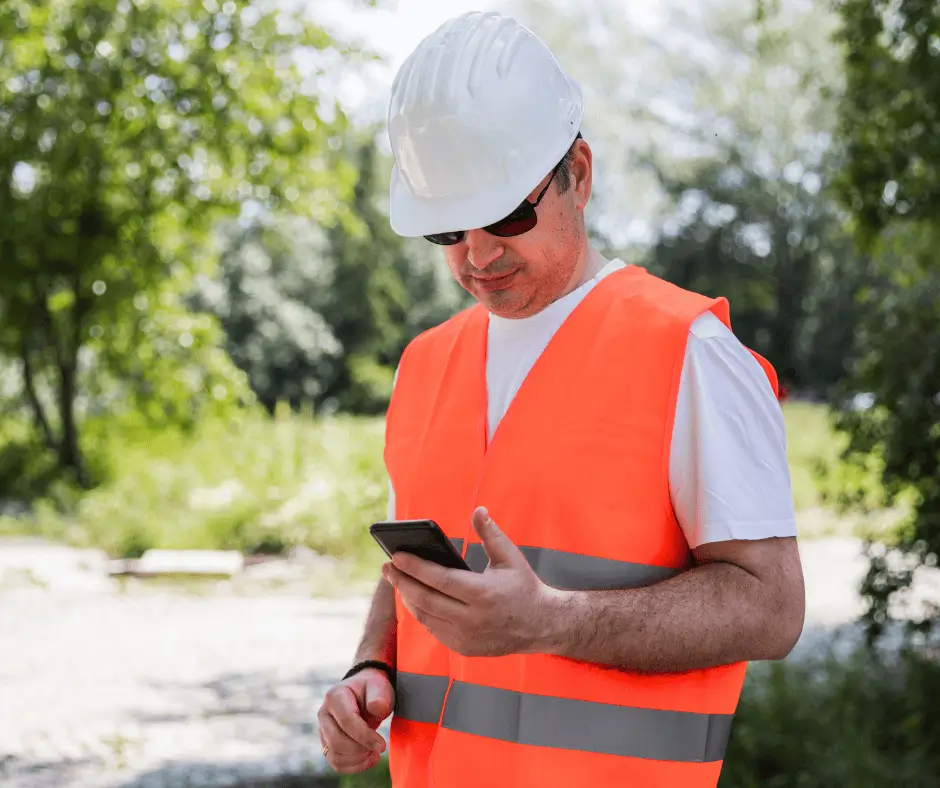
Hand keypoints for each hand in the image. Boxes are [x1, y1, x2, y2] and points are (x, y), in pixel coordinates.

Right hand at [317, 668, 393, 774]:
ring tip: (374, 752)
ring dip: (357, 760)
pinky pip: (336, 763)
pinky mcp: (327, 743)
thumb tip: (376, 707)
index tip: (382, 746)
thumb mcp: (379, 686)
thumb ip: (379, 695)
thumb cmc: (373, 690)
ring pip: (334, 755)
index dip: (365, 737)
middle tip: (379, 747)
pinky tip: (368, 759)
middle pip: (336, 742)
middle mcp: (324, 713)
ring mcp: (323, 730)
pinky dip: (354, 766)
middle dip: (360, 749)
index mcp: (335, 696)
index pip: (347, 721)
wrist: (367, 694)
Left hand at [383, 506, 553, 657]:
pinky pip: (434, 629)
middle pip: (426, 600)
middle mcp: (472, 619)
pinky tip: (413, 598)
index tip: (396, 556)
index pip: (440, 579)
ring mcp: (467, 637)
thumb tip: (478, 510)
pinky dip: (421, 613)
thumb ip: (491, 534)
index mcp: (483, 594)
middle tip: (386, 568)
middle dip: (402, 582)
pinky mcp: (464, 648)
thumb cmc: (524, 586)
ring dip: (408, 598)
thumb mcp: (510, 557)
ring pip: (426, 617)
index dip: (415, 568)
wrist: (542, 625)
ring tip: (396, 580)